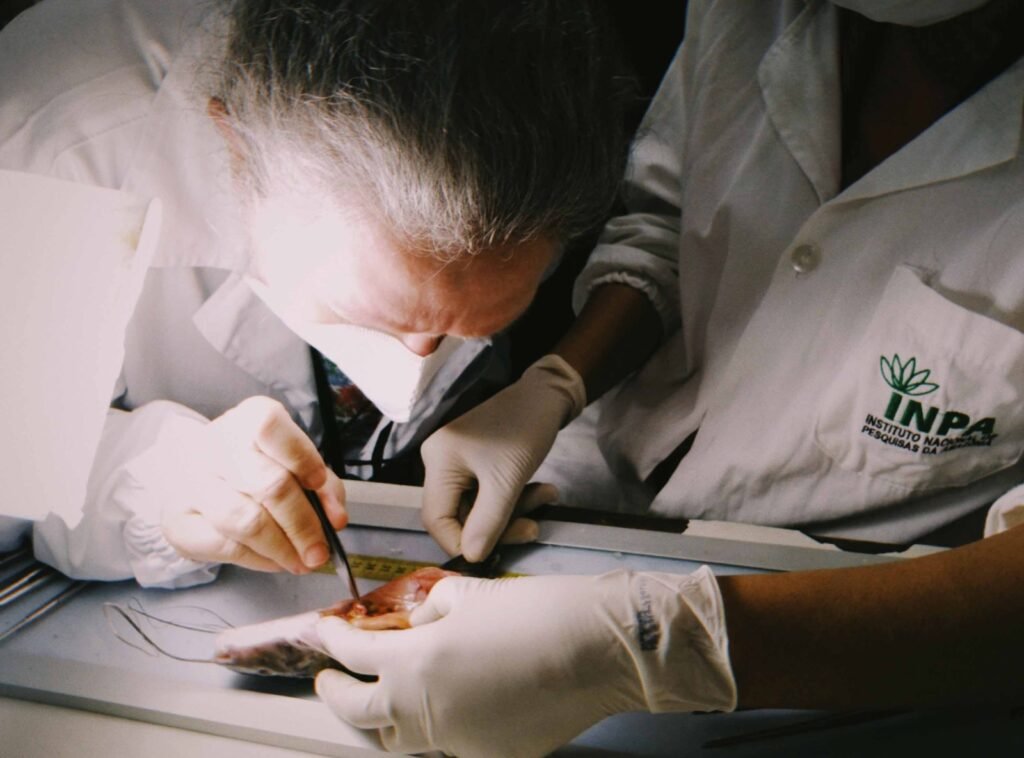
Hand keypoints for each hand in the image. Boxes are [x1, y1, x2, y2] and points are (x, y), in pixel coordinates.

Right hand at [127, 396, 346, 572]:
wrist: (191, 476)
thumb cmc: (254, 466)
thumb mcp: (293, 461)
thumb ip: (322, 485)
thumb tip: (335, 519)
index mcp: (248, 420)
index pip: (270, 428)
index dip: (301, 458)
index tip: (318, 483)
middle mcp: (217, 447)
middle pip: (269, 485)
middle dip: (303, 525)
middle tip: (320, 550)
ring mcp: (193, 484)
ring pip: (246, 522)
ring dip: (283, 549)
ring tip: (303, 561)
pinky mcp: (180, 521)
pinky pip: (227, 547)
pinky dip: (260, 560)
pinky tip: (276, 560)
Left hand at [314, 568, 735, 757]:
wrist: (598, 648)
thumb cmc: (538, 612)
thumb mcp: (472, 595)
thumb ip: (433, 607)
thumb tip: (420, 620)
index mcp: (416, 662)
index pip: (354, 655)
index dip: (335, 639)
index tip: (329, 630)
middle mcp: (427, 711)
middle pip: (357, 713)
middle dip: (335, 694)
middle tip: (330, 679)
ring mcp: (458, 741)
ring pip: (399, 739)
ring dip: (382, 718)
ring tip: (381, 698)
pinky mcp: (491, 756)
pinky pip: (450, 745)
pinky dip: (438, 725)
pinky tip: (450, 704)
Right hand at [420, 354, 585, 560]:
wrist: (547, 392)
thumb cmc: (524, 427)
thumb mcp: (508, 480)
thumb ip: (488, 521)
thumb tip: (471, 557)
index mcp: (438, 462)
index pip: (436, 519)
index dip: (461, 542)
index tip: (494, 552)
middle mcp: (439, 461)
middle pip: (460, 514)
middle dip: (499, 525)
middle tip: (534, 527)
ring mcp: (458, 460)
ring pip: (479, 505)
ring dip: (514, 510)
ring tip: (548, 497)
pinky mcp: (476, 460)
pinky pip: (489, 491)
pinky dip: (515, 496)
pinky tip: (543, 490)